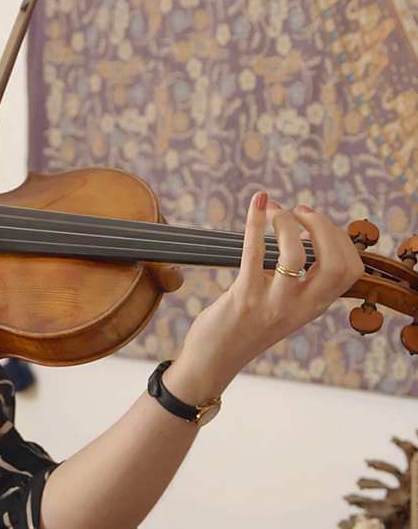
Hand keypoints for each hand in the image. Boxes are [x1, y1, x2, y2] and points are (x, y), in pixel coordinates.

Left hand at [164, 192, 364, 403]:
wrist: (214, 361)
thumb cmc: (244, 328)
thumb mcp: (283, 308)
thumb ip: (296, 282)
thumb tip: (298, 235)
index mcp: (314, 306)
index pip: (350, 269)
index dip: (340, 238)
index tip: (314, 223)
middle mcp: (300, 307)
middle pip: (336, 262)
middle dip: (322, 225)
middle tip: (298, 211)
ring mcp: (272, 303)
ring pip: (296, 255)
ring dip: (286, 222)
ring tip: (274, 210)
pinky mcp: (243, 296)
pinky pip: (254, 253)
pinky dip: (256, 222)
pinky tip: (257, 203)